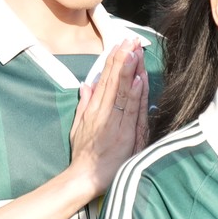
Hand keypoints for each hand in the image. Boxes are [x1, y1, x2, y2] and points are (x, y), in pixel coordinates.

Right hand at [70, 40, 148, 199]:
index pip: (106, 81)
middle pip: (114, 82)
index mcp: (95, 110)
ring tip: (134, 53)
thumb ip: (84, 105)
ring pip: (123, 93)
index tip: (120, 46)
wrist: (85, 178)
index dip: (114, 63)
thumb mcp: (79, 127)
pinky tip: (138, 81)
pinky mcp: (124, 134)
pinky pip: (131, 112)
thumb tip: (85, 85)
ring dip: (129, 72)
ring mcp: (115, 123)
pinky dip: (134, 96)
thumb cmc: (84, 154)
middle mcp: (104, 113)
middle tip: (129, 40)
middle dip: (123, 60)